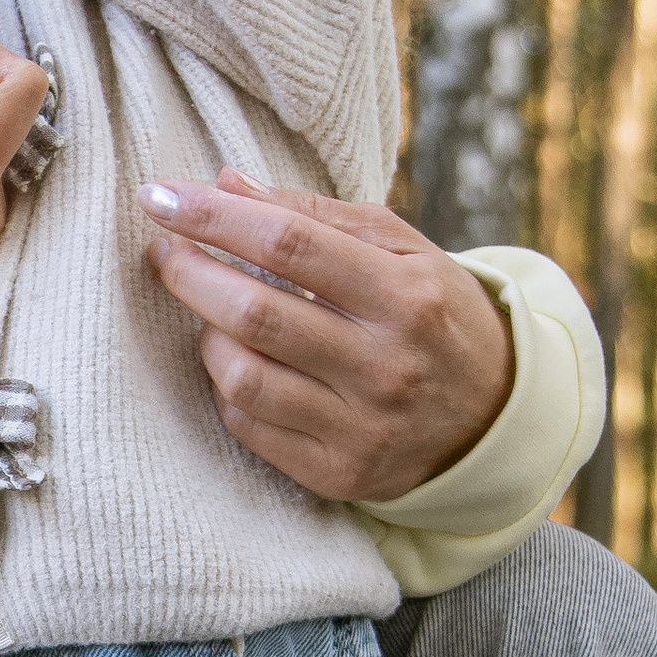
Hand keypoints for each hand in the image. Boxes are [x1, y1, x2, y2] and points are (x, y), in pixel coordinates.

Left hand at [140, 168, 513, 506]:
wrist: (494, 417)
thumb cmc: (434, 314)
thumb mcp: (403, 251)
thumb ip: (315, 216)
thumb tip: (225, 182)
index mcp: (406, 295)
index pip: (289, 243)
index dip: (215, 217)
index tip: (161, 196)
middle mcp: (385, 366)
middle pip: (255, 312)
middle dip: (189, 272)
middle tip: (164, 249)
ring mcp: (360, 427)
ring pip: (242, 376)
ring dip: (205, 334)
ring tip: (208, 309)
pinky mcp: (337, 474)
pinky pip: (248, 425)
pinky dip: (225, 385)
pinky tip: (234, 359)